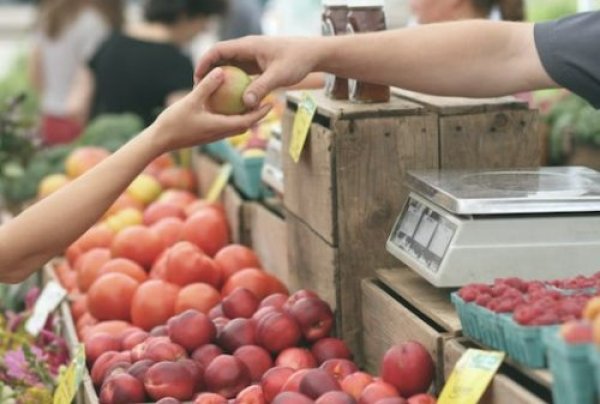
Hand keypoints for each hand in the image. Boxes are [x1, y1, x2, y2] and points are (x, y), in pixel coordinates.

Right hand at [153, 67, 271, 151]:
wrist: (159, 141)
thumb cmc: (174, 122)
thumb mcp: (191, 101)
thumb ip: (207, 86)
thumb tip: (221, 71)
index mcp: (220, 127)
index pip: (247, 121)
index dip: (260, 113)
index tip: (271, 103)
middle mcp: (220, 133)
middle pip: (245, 125)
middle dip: (257, 115)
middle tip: (267, 101)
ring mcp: (212, 135)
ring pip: (235, 126)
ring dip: (245, 116)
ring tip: (251, 102)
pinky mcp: (205, 134)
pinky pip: (224, 125)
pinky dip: (231, 116)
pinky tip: (228, 105)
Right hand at [195, 36, 319, 108]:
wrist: (312, 54)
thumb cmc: (297, 61)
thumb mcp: (279, 75)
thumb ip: (261, 88)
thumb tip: (246, 104)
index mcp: (248, 46)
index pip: (218, 50)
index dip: (204, 62)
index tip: (196, 77)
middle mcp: (247, 50)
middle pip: (220, 59)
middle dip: (208, 73)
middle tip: (198, 90)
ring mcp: (251, 57)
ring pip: (229, 67)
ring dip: (219, 80)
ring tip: (210, 97)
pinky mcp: (257, 66)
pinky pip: (240, 74)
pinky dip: (233, 85)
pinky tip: (230, 101)